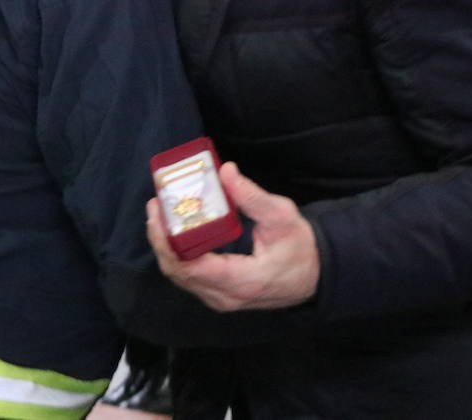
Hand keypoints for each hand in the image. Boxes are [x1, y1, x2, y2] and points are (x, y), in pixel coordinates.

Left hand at [146, 161, 319, 310]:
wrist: (315, 276)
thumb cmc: (300, 247)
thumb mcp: (282, 216)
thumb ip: (251, 196)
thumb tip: (225, 171)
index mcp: (241, 280)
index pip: (190, 267)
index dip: (167, 241)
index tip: (160, 211)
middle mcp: (225, 296)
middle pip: (178, 273)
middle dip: (160, 240)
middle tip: (155, 206)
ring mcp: (221, 300)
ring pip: (180, 278)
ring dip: (165, 247)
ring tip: (160, 214)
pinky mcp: (219, 296)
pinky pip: (189, 278)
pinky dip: (177, 256)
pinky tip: (174, 232)